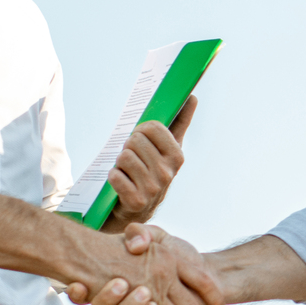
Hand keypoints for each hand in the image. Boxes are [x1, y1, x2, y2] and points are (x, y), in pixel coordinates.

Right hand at [66, 223, 224, 304]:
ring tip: (149, 302)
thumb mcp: (154, 236)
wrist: (201, 268)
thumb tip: (134, 245)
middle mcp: (120, 303)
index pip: (82, 294)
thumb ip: (140, 234)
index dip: (77, 294)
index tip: (77, 286)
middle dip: (108, 301)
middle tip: (122, 284)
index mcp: (112, 284)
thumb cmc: (174, 251)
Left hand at [102, 96, 196, 228]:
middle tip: (133, 158)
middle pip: (134, 141)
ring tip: (127, 170)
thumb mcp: (167, 149)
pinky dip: (113, 177)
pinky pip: (115, 176)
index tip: (141, 138)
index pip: (152, 127)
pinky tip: (121, 182)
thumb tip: (192, 97)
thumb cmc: (151, 169)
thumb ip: (180, 122)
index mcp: (177, 156)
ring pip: (124, 157)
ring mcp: (153, 188)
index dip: (141, 129)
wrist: (138, 208)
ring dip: (120, 162)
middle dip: (128, 147)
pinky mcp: (136, 201)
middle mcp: (168, 173)